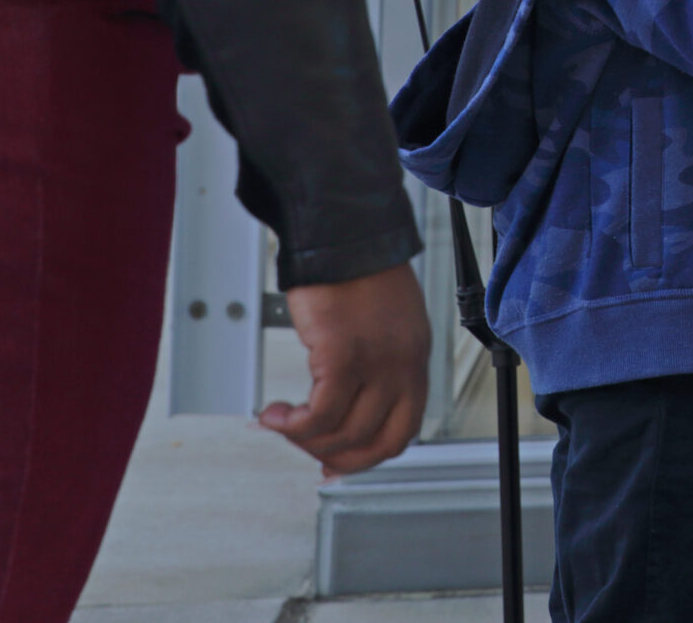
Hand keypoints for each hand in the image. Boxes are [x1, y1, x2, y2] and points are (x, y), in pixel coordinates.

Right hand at [259, 262, 431, 477]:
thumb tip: (351, 401)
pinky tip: (276, 413)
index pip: (404, 429)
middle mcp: (403, 363)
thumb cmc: (357, 266)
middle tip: (305, 448)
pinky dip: (294, 424)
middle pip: (377, 439)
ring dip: (306, 440)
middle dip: (336, 455)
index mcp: (415, 356)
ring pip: (345, 432)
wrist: (342, 231)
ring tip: (283, 424)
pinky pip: (320, 413)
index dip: (369, 454)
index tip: (340, 460)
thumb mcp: (386, 319)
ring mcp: (376, 361)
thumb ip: (378, 360)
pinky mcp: (343, 354)